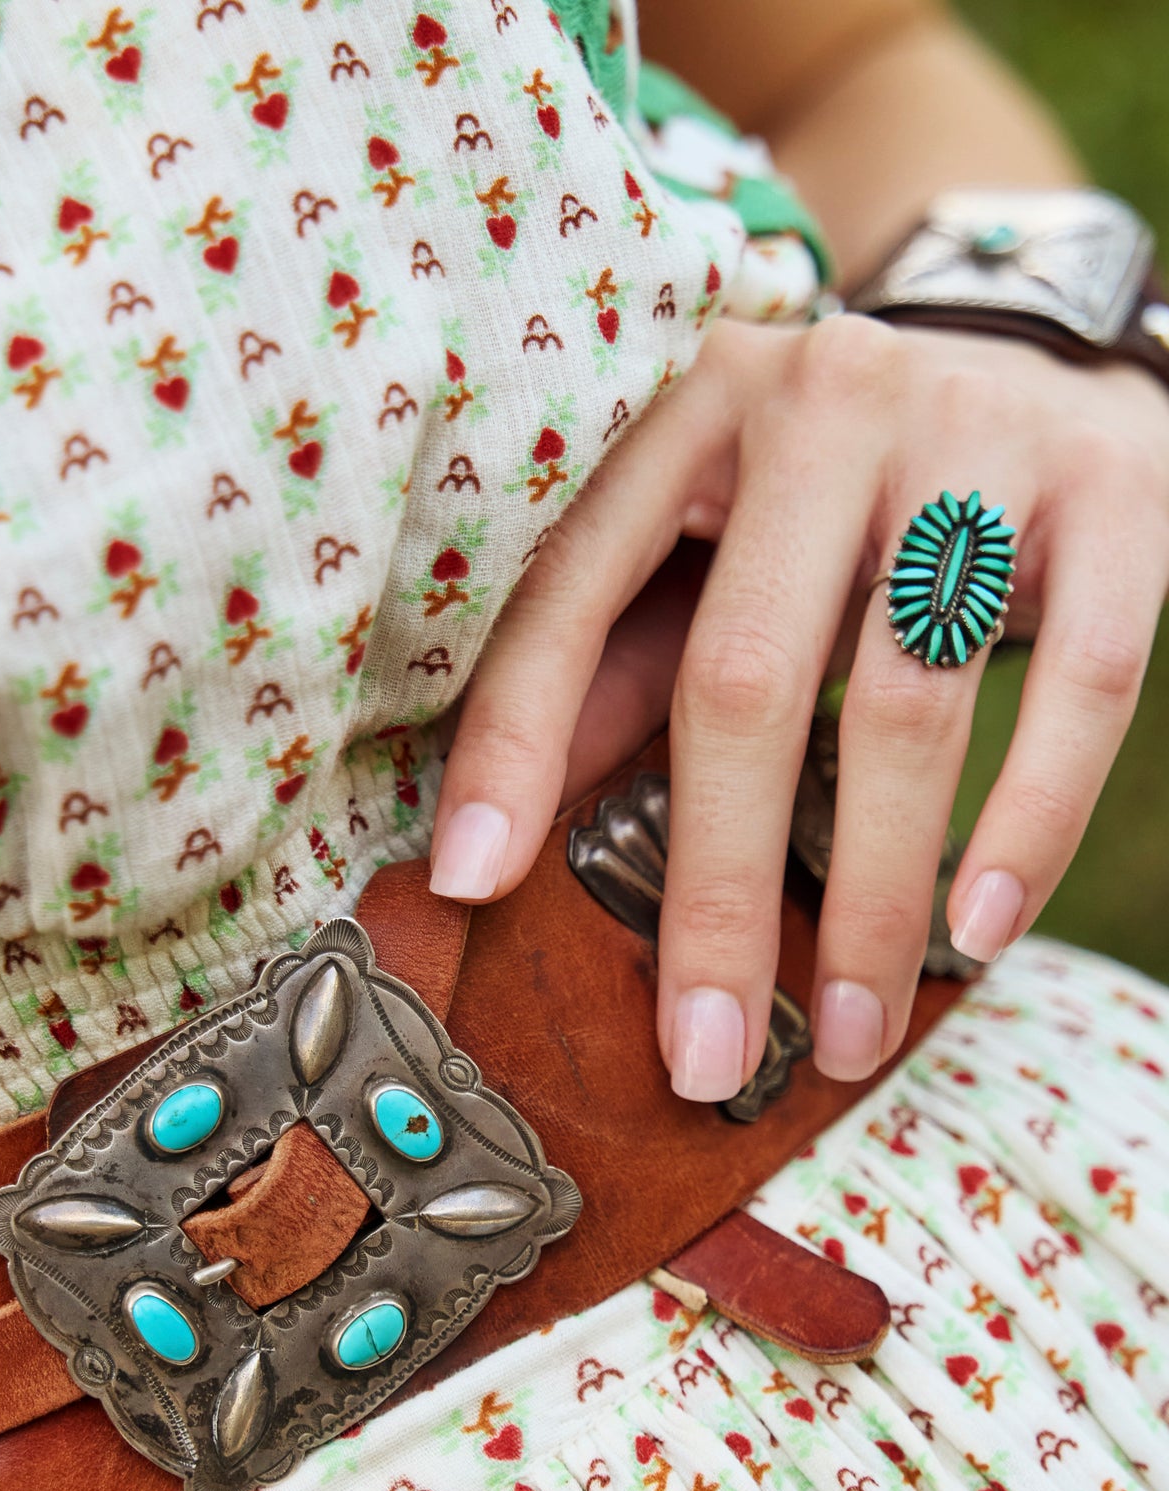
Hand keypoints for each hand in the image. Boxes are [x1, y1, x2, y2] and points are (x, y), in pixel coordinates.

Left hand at [428, 314, 1168, 1094]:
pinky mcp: (1115, 489)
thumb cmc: (841, 487)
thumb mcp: (715, 544)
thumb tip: (503, 833)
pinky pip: (1083, 683)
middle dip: (720, 892)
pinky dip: (1030, 823)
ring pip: (908, 703)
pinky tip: (980, 931)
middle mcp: (824, 400)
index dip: (512, 740)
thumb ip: (621, 659)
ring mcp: (977, 434)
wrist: (1045, 350)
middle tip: (707, 1054)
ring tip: (855, 1032)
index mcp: (690, 408)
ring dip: (876, 898)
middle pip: (746, 678)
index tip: (471, 882)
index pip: (575, 590)